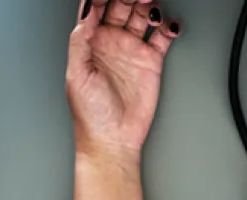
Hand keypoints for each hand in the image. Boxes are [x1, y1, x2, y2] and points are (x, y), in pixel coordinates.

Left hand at [67, 0, 180, 158]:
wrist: (113, 139)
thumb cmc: (90, 114)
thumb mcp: (77, 74)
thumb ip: (80, 40)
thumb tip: (87, 10)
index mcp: (90, 41)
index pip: (95, 7)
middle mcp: (111, 41)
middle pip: (121, 5)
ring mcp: (131, 49)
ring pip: (142, 15)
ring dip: (148, 5)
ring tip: (151, 6)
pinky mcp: (151, 61)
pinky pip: (162, 36)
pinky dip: (168, 26)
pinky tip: (170, 24)